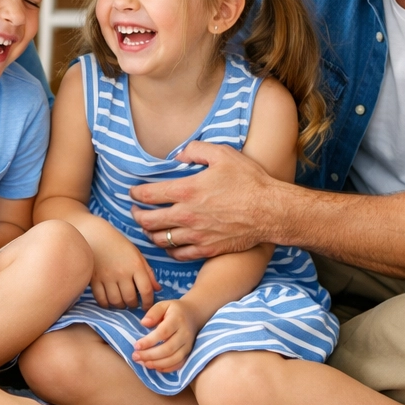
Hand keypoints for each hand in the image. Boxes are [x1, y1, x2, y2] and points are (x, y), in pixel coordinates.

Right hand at [90, 230, 160, 309]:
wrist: (96, 234)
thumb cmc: (119, 244)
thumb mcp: (137, 254)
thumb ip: (148, 272)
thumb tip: (157, 289)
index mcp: (135, 265)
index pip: (146, 290)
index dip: (148, 302)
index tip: (147, 306)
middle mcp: (122, 272)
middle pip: (130, 299)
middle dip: (134, 305)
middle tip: (133, 303)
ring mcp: (107, 277)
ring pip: (116, 301)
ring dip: (121, 306)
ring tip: (122, 302)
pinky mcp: (94, 279)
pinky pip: (101, 299)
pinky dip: (106, 304)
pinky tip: (109, 301)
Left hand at [130, 141, 278, 259]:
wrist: (271, 210)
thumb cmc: (249, 180)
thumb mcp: (222, 153)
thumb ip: (195, 149)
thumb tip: (178, 154)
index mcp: (186, 191)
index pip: (148, 195)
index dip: (135, 194)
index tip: (133, 192)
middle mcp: (187, 215)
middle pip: (148, 221)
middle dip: (136, 215)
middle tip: (135, 211)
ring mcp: (196, 235)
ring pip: (160, 240)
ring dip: (150, 234)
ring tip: (149, 228)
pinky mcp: (208, 249)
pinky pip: (179, 254)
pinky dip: (169, 250)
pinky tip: (169, 244)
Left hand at [132, 298, 199, 371]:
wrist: (193, 315)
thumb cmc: (174, 310)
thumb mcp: (163, 305)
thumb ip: (153, 313)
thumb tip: (144, 323)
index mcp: (177, 319)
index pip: (163, 332)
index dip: (149, 341)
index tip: (136, 345)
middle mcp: (184, 334)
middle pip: (168, 348)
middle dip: (150, 355)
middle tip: (135, 356)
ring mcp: (188, 345)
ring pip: (173, 359)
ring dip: (156, 363)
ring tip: (142, 362)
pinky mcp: (188, 353)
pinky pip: (178, 364)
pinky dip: (166, 368)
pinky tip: (154, 367)